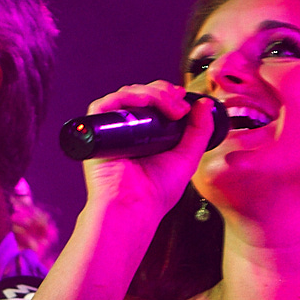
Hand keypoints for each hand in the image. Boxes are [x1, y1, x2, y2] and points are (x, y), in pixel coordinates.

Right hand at [79, 81, 214, 223]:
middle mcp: (128, 131)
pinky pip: (103, 106)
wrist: (137, 207)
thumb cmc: (156, 192)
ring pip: (125, 95)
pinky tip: (143, 102)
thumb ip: (200, 131)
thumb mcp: (187, 157)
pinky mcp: (96, 134)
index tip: (182, 97)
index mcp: (146, 135)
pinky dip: (123, 97)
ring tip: (168, 105)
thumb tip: (203, 103)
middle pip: (140, 94)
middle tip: (178, 106)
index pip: (152, 102)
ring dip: (149, 92)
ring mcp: (112, 131)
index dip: (166, 93)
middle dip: (162, 92)